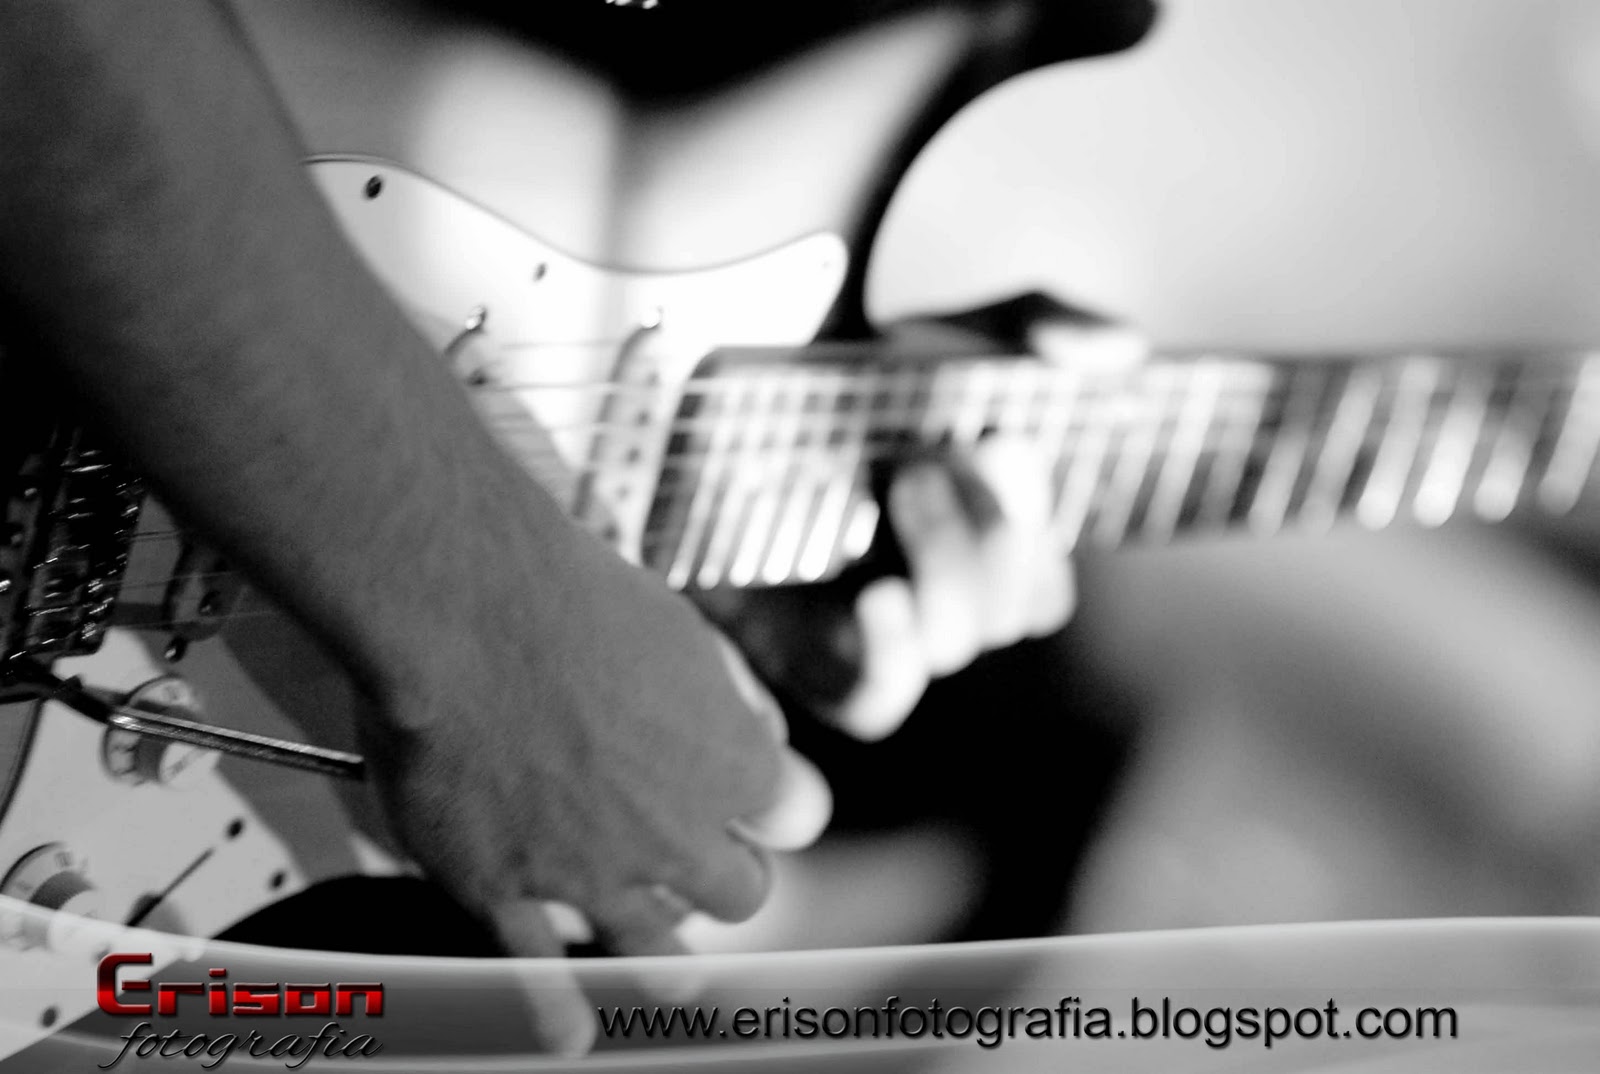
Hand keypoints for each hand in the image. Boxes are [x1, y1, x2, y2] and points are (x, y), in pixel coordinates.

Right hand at [359, 497, 828, 1053]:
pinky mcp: (506, 892)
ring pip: (659, 952)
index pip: (796, 814)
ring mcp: (591, 874)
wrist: (465, 609)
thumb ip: (724, 693)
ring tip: (675, 971)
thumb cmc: (571, 594)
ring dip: (671, 961)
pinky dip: (556, 1013)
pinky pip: (538, 975)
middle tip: (705, 856)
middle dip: (729, 873)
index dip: (778, 800)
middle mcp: (676, 833)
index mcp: (733, 762)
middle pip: (740, 891)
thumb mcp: (683, 626)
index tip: (758, 792)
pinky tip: (570, 1036)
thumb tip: (746, 724)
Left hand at [700, 296, 1143, 740]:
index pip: (1041, 592)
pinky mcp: (803, 655)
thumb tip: (1120, 351)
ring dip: (949, 563)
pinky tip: (881, 596)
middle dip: (992, 534)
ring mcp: (869, 635)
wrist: (724, 394)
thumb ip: (1036, 325)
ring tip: (902, 483)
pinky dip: (893, 656)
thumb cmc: (847, 380)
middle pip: (1006, 617)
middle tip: (933, 454)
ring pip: (953, 646)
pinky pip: (872, 704)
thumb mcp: (946, 337)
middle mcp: (928, 604)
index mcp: (975, 554)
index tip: (1001, 443)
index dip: (1037, 538)